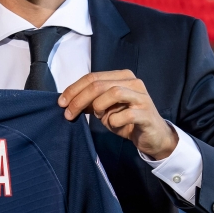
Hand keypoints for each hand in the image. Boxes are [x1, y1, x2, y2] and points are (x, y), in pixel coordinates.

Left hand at [58, 70, 177, 159]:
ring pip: (113, 93)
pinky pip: (125, 115)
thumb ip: (90, 101)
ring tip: (98, 117)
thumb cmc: (126, 120)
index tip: (61, 102)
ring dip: (98, 107)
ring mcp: (141, 97)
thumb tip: (67, 100)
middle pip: (99, 85)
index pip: (92, 77)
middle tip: (68, 113)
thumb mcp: (105, 109)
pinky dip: (114, 121)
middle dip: (79, 99)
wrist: (152, 136)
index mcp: (122, 76)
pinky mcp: (146, 114)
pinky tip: (115, 125)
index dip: (74, 89)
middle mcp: (133, 82)